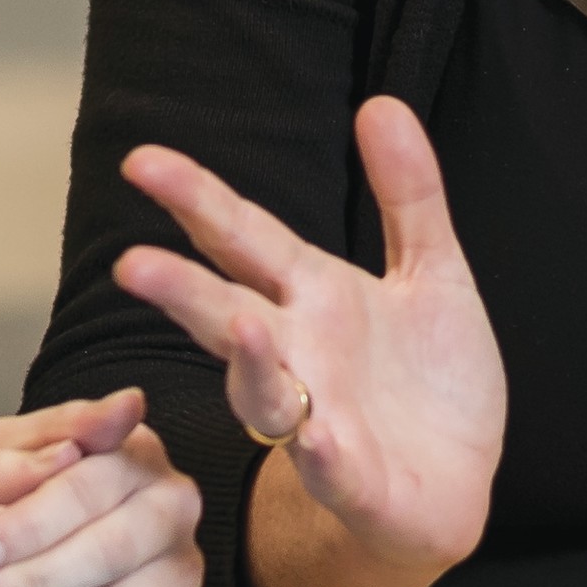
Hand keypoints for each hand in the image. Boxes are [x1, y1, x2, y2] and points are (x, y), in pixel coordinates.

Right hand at [114, 100, 505, 586]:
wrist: (455, 484)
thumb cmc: (427, 380)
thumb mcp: (433, 271)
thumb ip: (408, 194)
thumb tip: (380, 103)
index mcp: (313, 297)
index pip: (242, 239)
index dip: (196, 200)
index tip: (140, 160)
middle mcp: (299, 356)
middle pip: (228, 313)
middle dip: (182, 290)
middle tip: (131, 263)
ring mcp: (318, 419)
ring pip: (265, 391)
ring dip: (251, 363)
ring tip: (244, 327)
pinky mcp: (355, 478)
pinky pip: (332, 466)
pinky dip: (324, 452)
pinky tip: (321, 438)